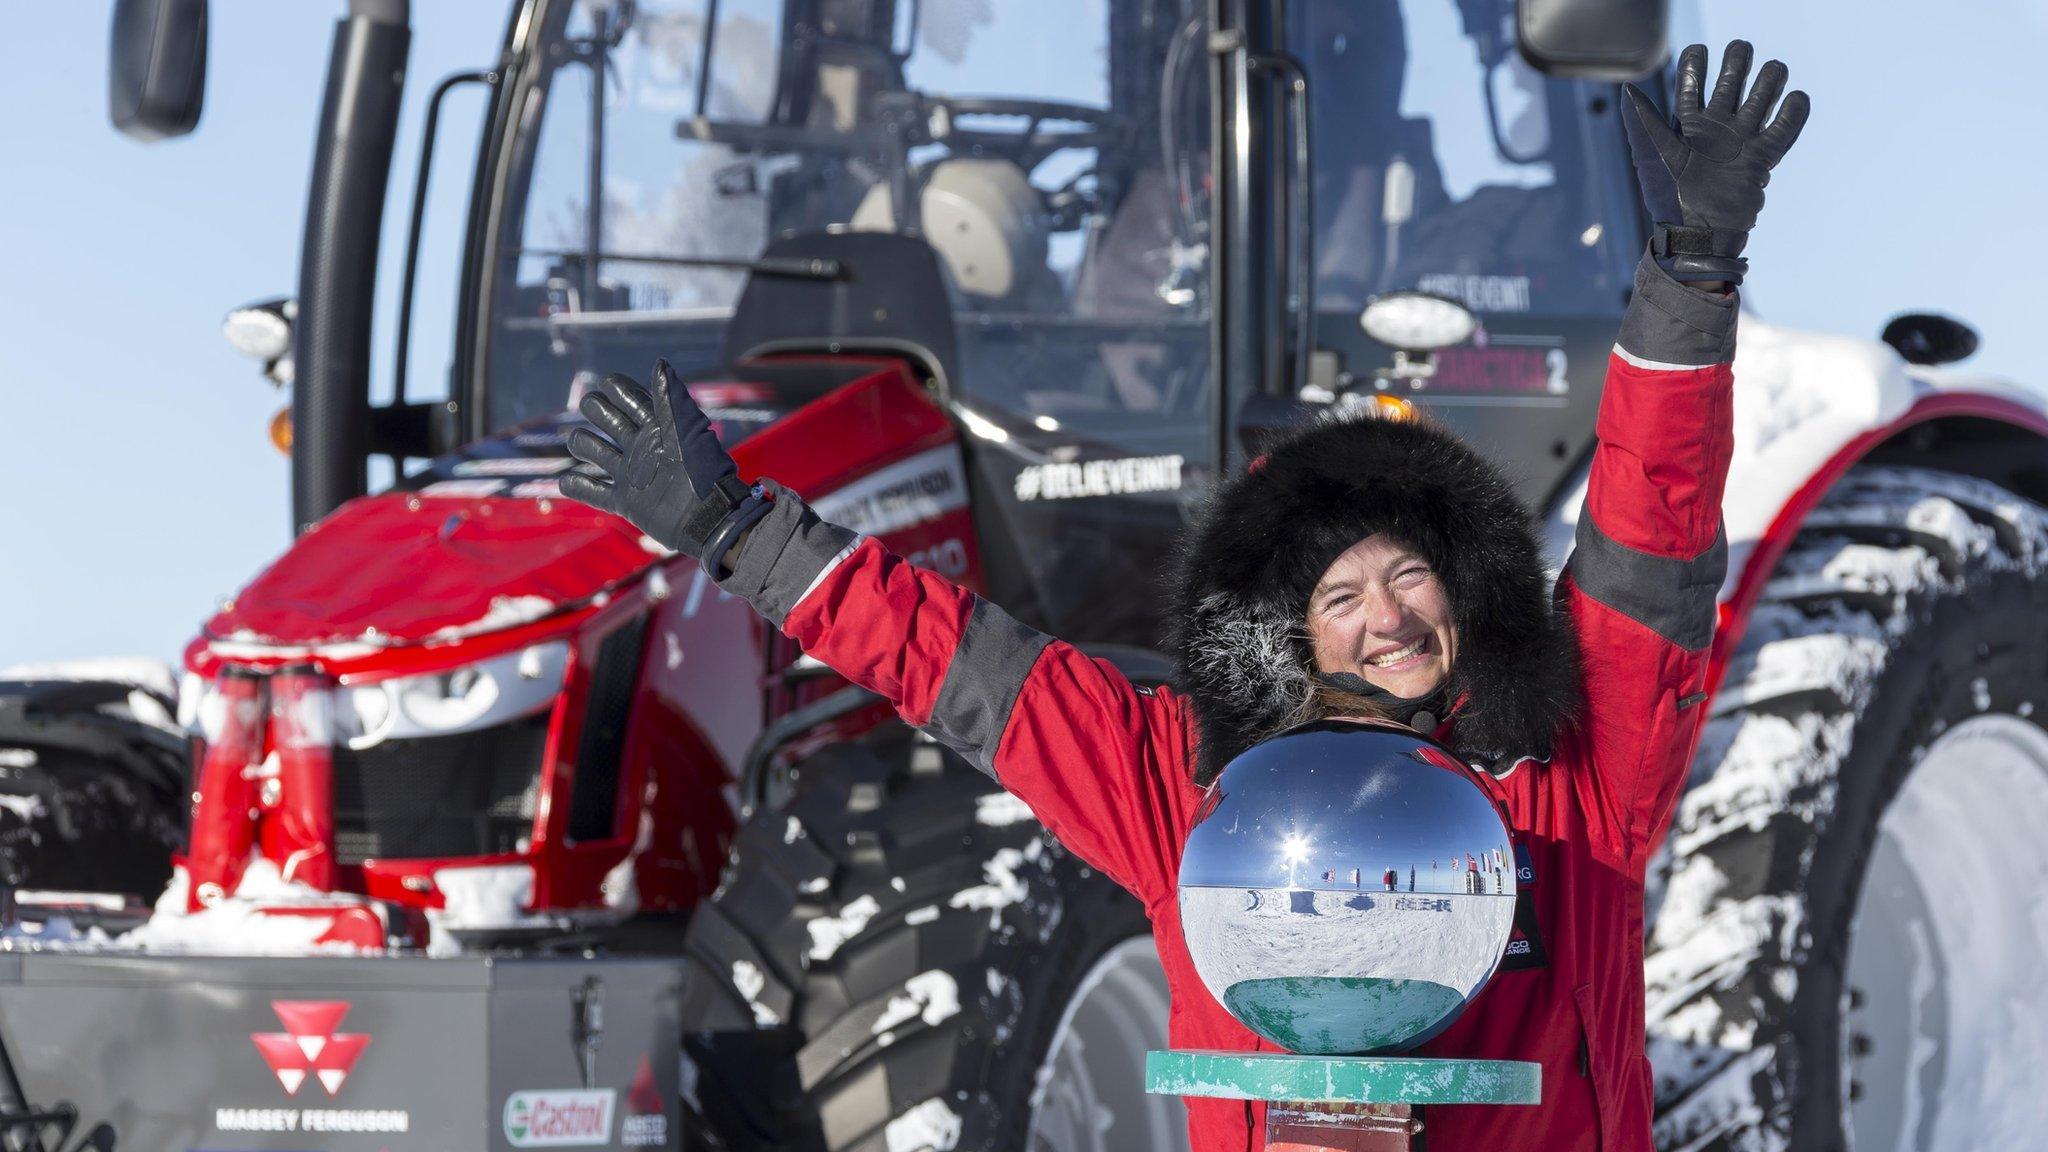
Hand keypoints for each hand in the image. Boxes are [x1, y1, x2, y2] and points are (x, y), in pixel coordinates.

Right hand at [561, 359, 771, 572]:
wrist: (708, 518)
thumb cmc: (702, 471)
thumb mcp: (687, 429)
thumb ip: (671, 398)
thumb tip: (659, 363)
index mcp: (656, 427)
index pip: (627, 397)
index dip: (614, 387)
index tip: (607, 386)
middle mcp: (641, 447)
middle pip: (605, 419)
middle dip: (595, 409)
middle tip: (597, 413)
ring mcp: (631, 474)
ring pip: (594, 451)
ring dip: (582, 444)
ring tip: (584, 445)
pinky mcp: (625, 502)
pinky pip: (593, 492)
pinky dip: (578, 486)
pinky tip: (567, 480)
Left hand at [1623, 40, 1808, 284]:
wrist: (1696, 234)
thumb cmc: (1667, 198)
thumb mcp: (1651, 157)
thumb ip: (1642, 122)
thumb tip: (1627, 91)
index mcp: (1687, 123)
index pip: (1692, 80)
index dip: (1696, 61)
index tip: (1699, 53)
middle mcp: (1716, 126)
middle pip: (1734, 78)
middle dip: (1739, 59)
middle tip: (1741, 55)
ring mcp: (1741, 140)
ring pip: (1762, 95)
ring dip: (1771, 78)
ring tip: (1773, 75)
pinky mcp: (1761, 158)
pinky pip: (1784, 129)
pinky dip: (1794, 111)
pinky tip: (1795, 98)